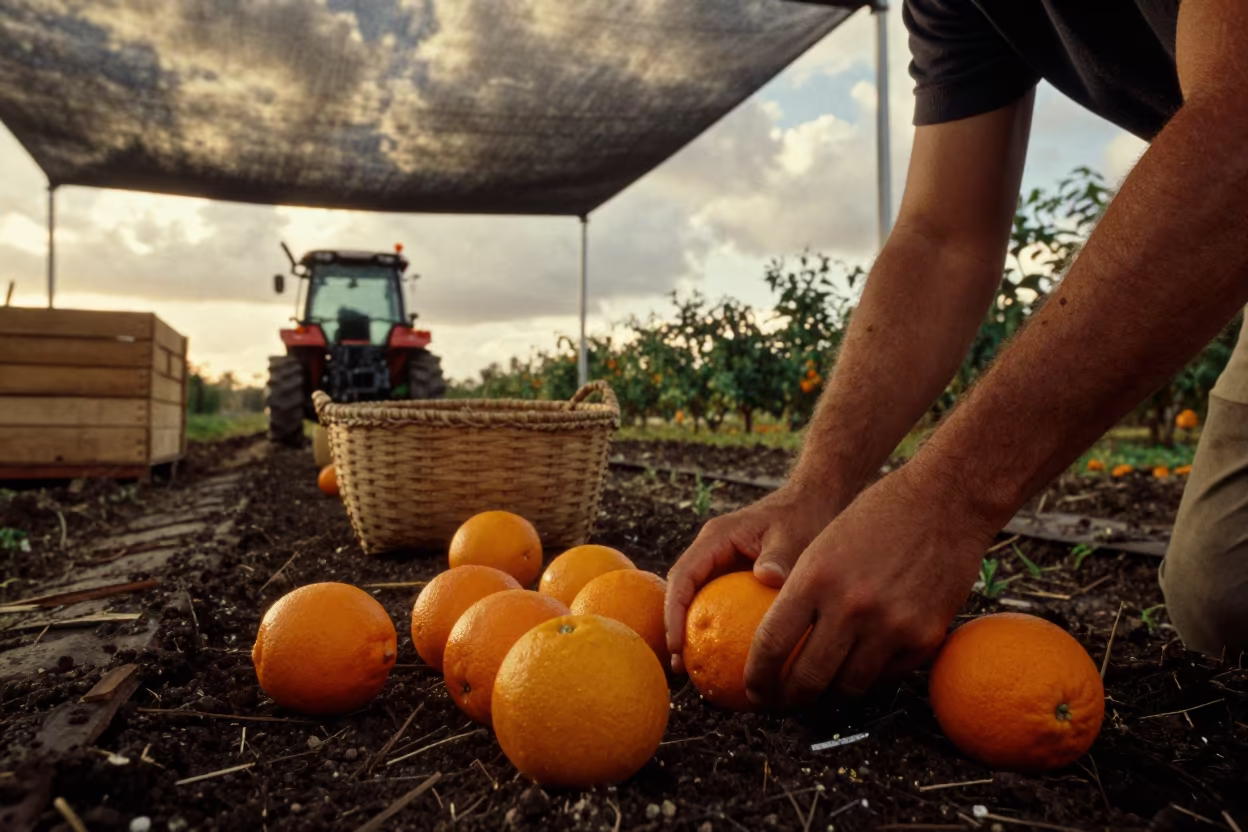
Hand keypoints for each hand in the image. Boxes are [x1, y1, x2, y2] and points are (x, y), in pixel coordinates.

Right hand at [664, 486, 841, 673]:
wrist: (814, 503)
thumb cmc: (802, 516)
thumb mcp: (792, 533)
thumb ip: (779, 555)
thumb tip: (767, 577)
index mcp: (716, 539)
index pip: (683, 576)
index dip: (674, 611)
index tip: (678, 645)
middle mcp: (711, 553)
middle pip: (681, 594)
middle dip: (675, 630)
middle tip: (680, 668)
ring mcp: (721, 568)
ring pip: (696, 603)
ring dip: (692, 635)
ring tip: (695, 674)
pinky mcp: (734, 581)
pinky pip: (719, 609)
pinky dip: (718, 634)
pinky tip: (730, 665)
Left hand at [743, 460, 996, 705]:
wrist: (944, 503)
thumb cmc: (877, 516)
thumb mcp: (823, 546)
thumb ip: (801, 593)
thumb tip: (776, 642)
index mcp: (815, 578)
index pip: (771, 644)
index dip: (757, 677)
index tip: (752, 689)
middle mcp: (851, 606)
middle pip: (806, 678)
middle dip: (786, 699)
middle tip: (779, 702)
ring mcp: (891, 625)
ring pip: (847, 688)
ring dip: (828, 695)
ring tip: (817, 691)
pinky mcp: (924, 637)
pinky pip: (885, 677)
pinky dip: (867, 679)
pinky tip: (856, 671)